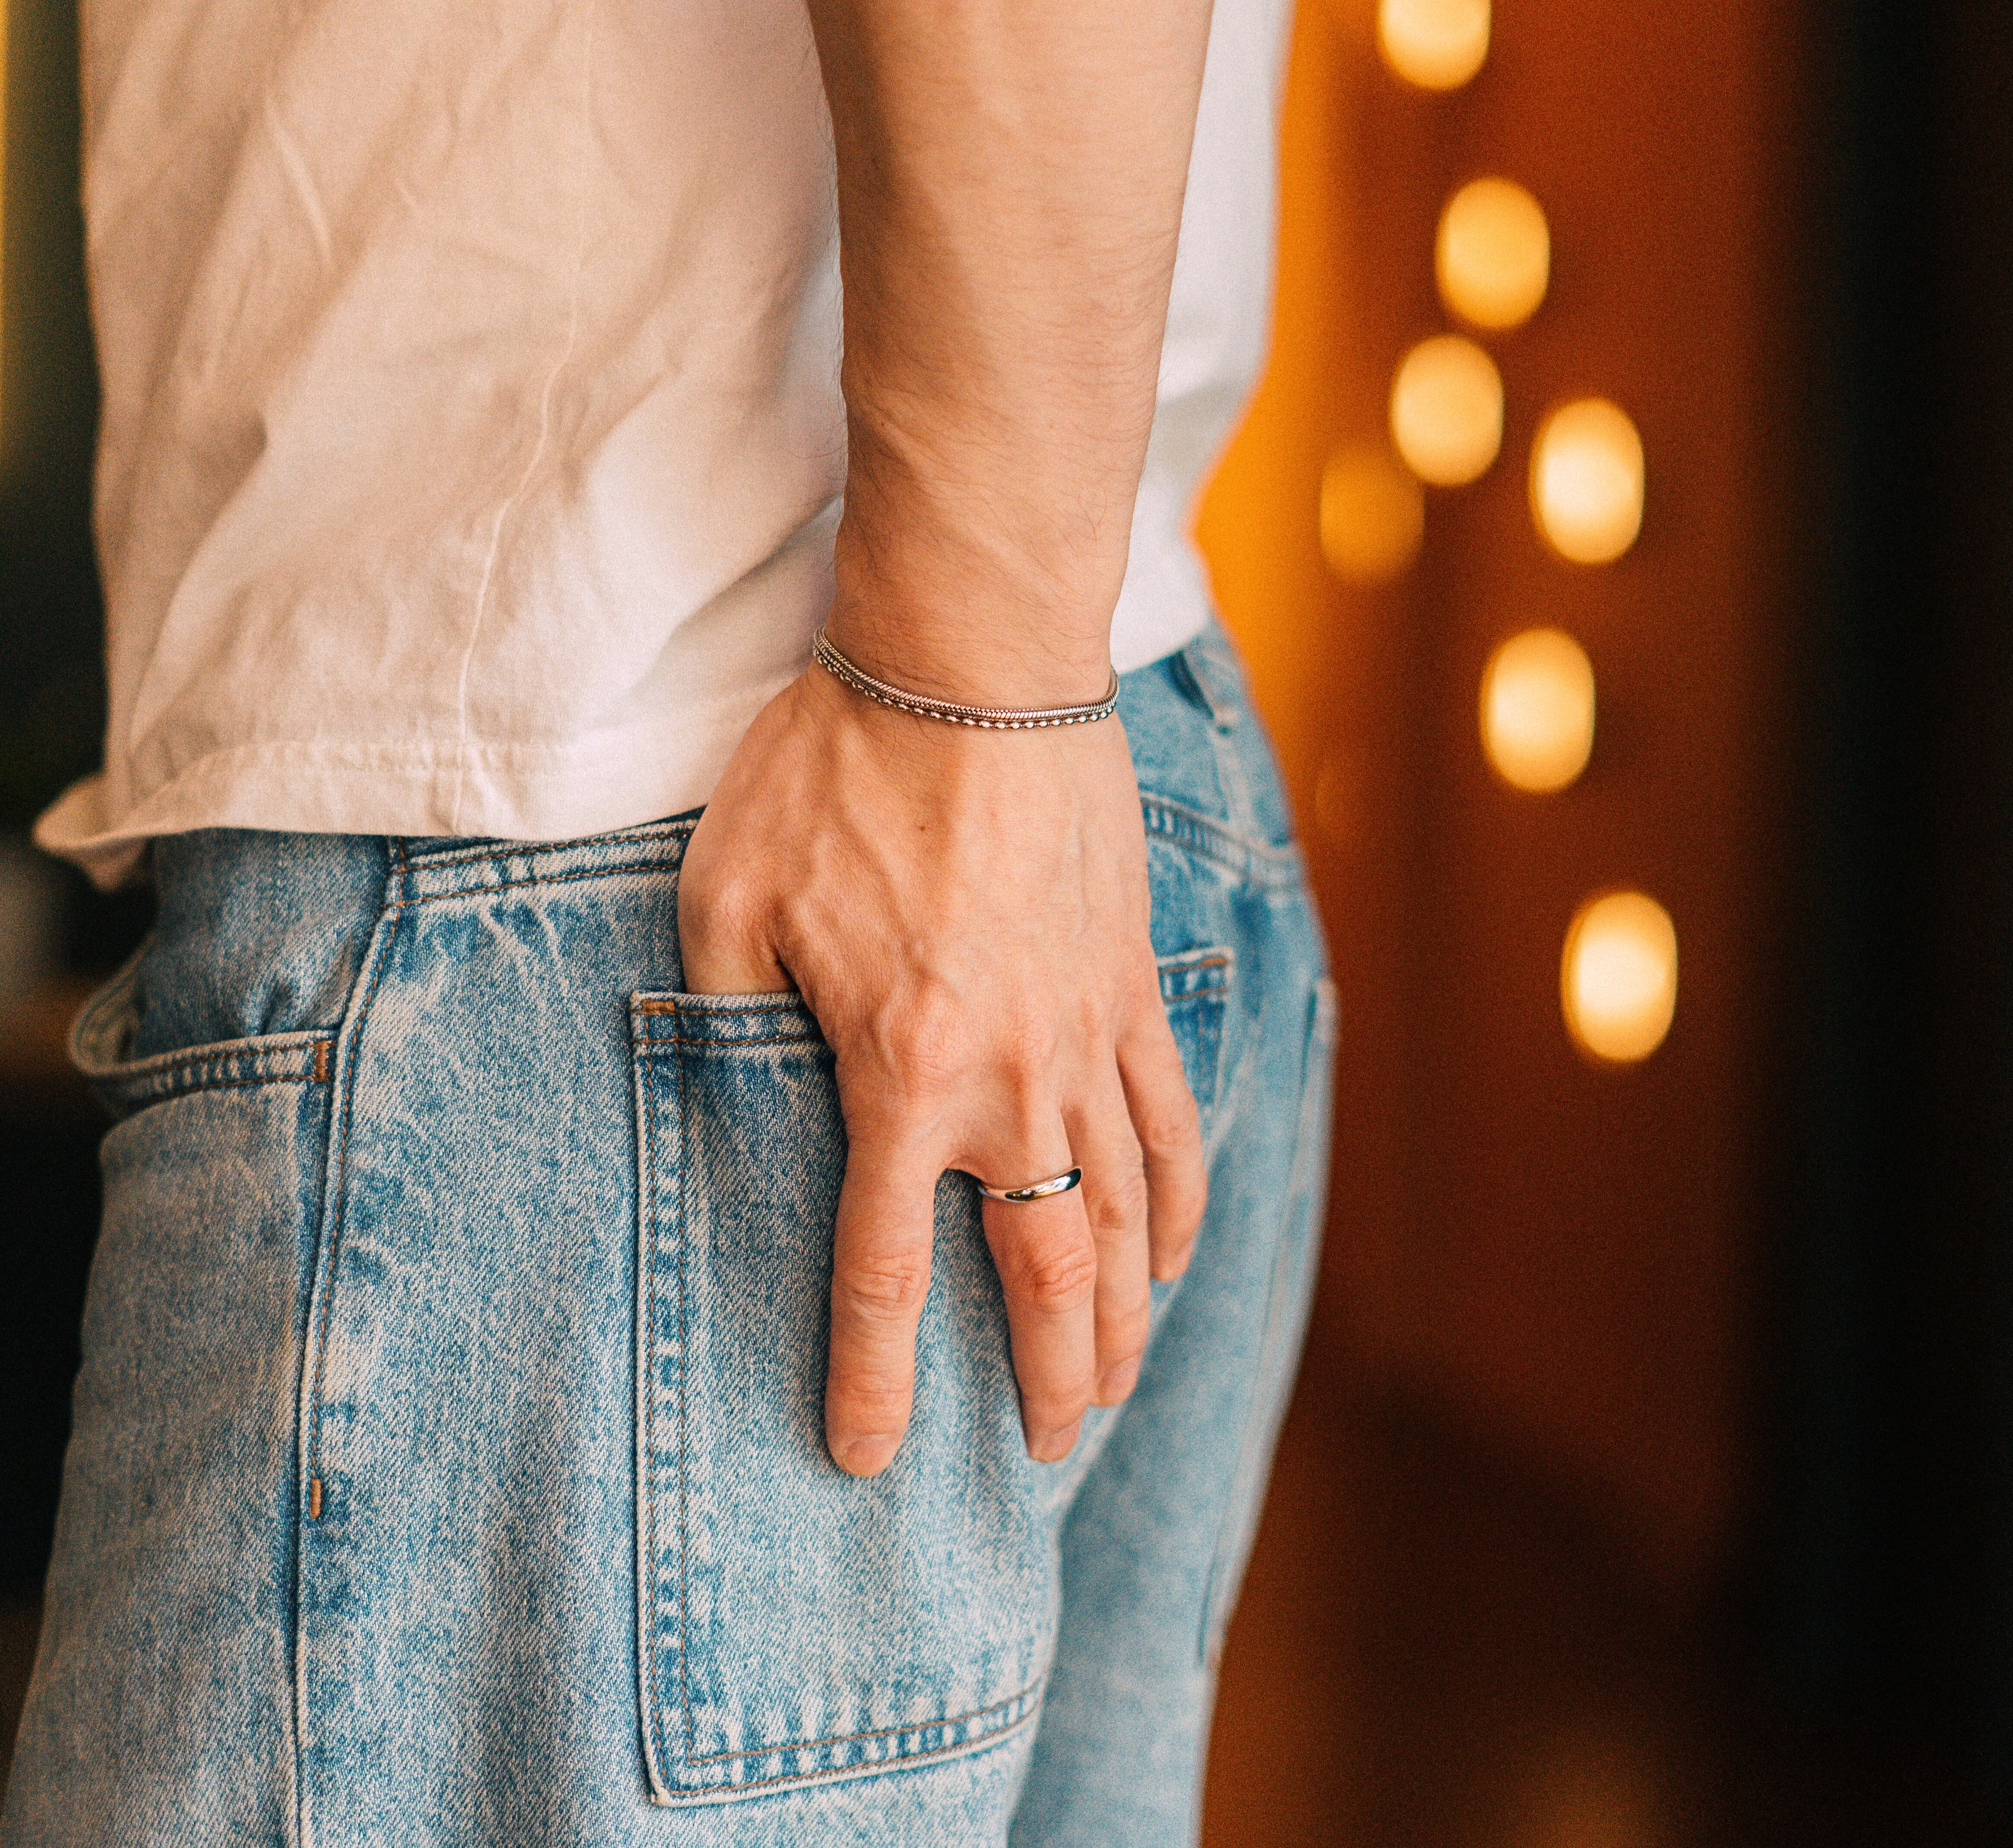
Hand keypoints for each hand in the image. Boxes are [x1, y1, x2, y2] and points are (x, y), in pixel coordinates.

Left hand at [676, 660, 1206, 1475]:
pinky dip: (1182, 1198)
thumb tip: (720, 1088)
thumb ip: (720, 1012)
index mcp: (900, 1074)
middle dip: (1051, 1377)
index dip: (876, 1381)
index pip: (885, 1272)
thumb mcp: (726, 891)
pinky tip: (1174, 1247)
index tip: (869, 1458)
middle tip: (1045, 1451)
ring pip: (1129, 1212)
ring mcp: (1090, 1034)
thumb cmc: (835, 769)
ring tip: (1117, 1384)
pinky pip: (1174, 1118)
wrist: (970, 663)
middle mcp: (1013, 1079)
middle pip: (1048, 1269)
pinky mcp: (1132, 982)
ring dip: (1129, 1314)